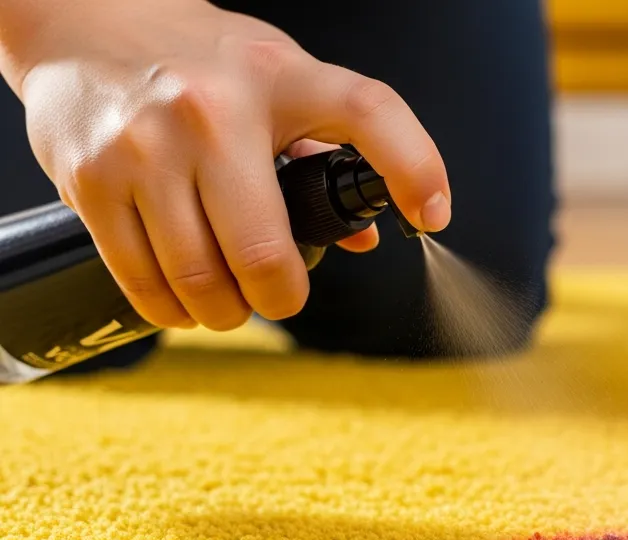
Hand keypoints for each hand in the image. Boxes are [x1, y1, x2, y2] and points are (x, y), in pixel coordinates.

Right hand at [13, 0, 449, 330]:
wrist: (83, 23)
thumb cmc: (201, 62)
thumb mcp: (277, 81)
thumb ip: (327, 149)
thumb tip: (364, 236)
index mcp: (279, 78)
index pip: (369, 112)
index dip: (415, 169)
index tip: (431, 215)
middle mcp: (211, 110)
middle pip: (264, 251)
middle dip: (280, 296)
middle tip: (279, 296)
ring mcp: (145, 146)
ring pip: (199, 277)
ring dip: (224, 311)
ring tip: (228, 302)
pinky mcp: (90, 179)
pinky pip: (140, 277)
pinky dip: (170, 307)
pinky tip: (182, 301)